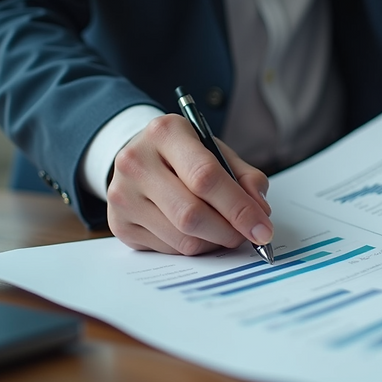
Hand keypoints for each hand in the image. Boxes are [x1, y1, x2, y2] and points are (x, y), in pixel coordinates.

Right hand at [105, 114, 272, 254]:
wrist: (138, 157)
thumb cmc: (184, 155)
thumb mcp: (217, 151)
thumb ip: (245, 177)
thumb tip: (260, 211)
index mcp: (165, 132)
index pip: (206, 177)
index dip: (239, 208)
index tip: (263, 229)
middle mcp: (136, 161)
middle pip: (191, 214)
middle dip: (228, 232)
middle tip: (248, 236)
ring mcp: (122, 194)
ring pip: (181, 238)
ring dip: (213, 243)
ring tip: (224, 232)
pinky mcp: (118, 223)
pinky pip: (168, 249)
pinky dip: (193, 248)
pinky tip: (197, 233)